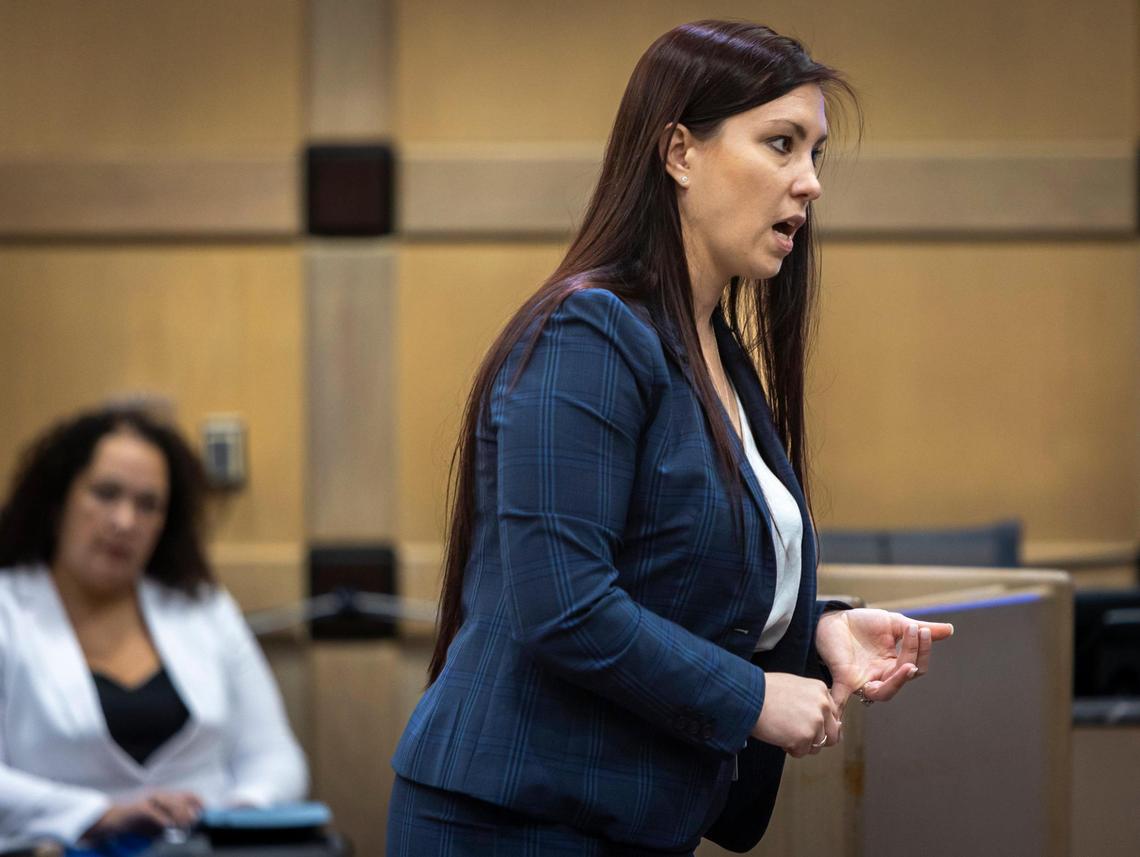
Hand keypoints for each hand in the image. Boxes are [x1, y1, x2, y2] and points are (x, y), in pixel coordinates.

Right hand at [86, 791, 202, 837]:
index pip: (187, 794)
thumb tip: (186, 827)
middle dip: (188, 812)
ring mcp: (149, 800)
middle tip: (189, 826)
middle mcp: (159, 795)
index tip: (203, 811)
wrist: (113, 821)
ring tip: (181, 827)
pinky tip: (168, 826)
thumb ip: (170, 823)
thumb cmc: (136, 823)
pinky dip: (163, 820)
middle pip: (181, 799)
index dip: (197, 801)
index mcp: (165, 797)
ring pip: (170, 804)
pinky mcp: (139, 809)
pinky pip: (155, 813)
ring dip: (179, 816)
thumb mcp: (157, 823)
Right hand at [751, 672, 840, 756]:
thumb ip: (812, 700)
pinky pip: (802, 752)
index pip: (833, 716)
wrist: (749, 697)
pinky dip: (790, 749)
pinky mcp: (805, 737)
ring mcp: (815, 721)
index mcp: (821, 690)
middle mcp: (823, 705)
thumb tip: (823, 718)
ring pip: (817, 746)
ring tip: (784, 731)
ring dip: (801, 744)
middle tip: (798, 734)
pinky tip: (779, 735)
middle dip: (816, 738)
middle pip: (832, 734)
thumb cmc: (765, 691)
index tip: (809, 726)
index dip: (820, 725)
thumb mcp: (794, 687)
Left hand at [815, 608, 953, 710]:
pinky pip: (841, 697)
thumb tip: (950, 630)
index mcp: (894, 665)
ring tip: (909, 664)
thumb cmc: (863, 624)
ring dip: (898, 681)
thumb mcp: (894, 623)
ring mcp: (863, 679)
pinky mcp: (844, 678)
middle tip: (915, 631)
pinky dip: (840, 707)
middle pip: (904, 678)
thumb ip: (920, 629)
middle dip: (913, 654)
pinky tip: (839, 718)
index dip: (923, 651)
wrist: (833, 617)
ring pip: (884, 693)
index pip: (917, 666)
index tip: (922, 629)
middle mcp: (881, 677)